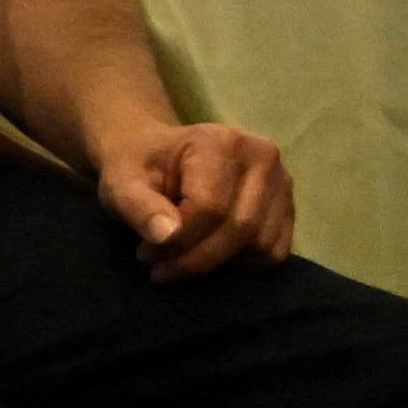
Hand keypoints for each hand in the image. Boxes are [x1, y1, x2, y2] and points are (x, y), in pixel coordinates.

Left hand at [99, 119, 292, 280]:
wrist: (157, 155)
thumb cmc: (138, 168)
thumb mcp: (120, 184)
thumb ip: (139, 208)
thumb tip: (167, 235)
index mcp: (220, 143)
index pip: (211, 207)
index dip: (179, 242)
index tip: (145, 254)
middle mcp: (262, 156)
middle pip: (240, 228)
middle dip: (196, 258)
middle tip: (159, 264)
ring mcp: (282, 180)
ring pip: (261, 243)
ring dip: (218, 262)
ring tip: (180, 255)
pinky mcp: (286, 203)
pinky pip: (274, 249)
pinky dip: (241, 260)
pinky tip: (209, 250)